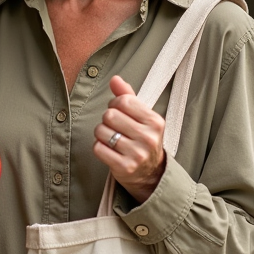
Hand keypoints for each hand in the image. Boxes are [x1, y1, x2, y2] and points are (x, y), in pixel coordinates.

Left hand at [94, 75, 166, 202]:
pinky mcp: (124, 167)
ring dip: (101, 133)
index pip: (124, 101)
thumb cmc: (143, 139)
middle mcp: (148, 138)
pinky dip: (99, 147)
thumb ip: (128, 96)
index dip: (115, 104)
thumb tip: (115, 79)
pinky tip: (108, 150)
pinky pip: (98, 148)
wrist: (150, 174)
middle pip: (110, 115)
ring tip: (111, 139)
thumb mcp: (142, 117)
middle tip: (114, 127)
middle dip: (107, 120)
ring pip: (101, 131)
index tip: (118, 112)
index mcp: (155, 121)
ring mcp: (137, 154)